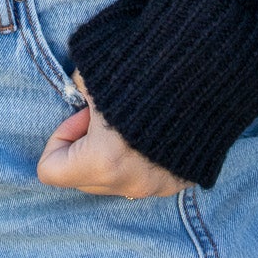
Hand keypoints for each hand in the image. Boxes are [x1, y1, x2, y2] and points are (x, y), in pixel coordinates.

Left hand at [37, 70, 188, 198]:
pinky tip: (152, 128)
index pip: (50, 171)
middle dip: (84, 147)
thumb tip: (78, 100)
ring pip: (113, 181)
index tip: (82, 112)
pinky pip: (143, 178)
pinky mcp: (179, 183)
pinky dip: (138, 159)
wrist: (207, 72)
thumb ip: (77, 92)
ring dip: (111, 154)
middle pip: (81, 179)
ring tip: (128, 119)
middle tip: (102, 113)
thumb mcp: (94, 72)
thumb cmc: (144, 69)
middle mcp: (129, 184)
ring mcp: (156, 188)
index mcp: (101, 162)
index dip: (59, 136)